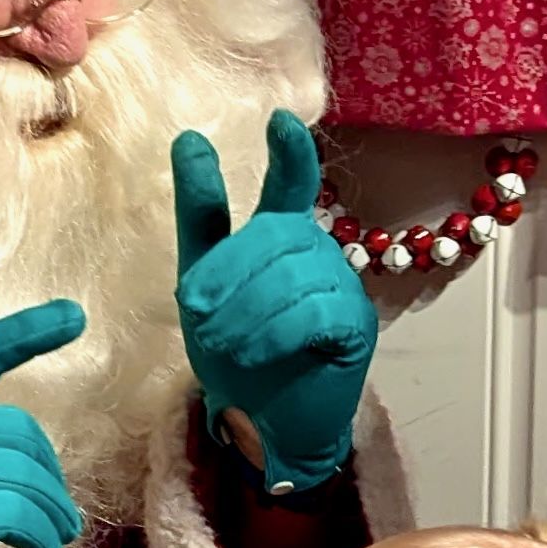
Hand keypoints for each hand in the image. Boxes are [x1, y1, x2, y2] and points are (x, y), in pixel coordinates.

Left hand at [172, 110, 377, 492]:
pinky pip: (315, 312)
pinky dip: (276, 333)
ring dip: (246, 312)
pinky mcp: (354, 325)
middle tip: (199, 318)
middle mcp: (315, 250)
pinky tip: (257, 354)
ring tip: (225, 346)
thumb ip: (201, 221)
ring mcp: (341, 285)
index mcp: (278, 236)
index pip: (289, 183)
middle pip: (274, 236)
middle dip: (229, 277)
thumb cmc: (234, 353)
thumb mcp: (199, 286)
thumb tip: (191, 141)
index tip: (281, 123)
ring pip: (292, 275)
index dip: (288, 153)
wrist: (265, 424)